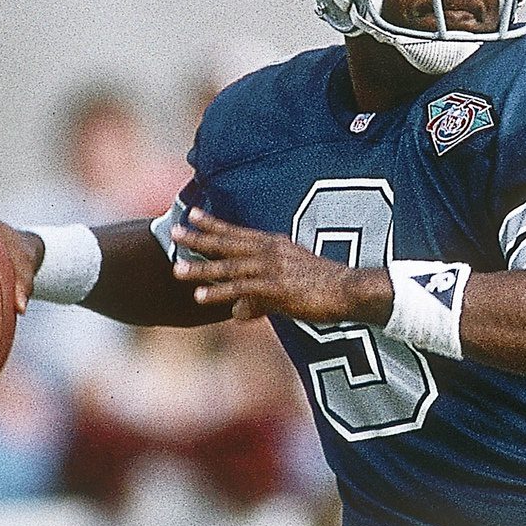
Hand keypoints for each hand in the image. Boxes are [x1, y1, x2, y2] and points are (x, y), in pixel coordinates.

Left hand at [171, 208, 391, 325]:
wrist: (351, 290)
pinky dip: (219, 293)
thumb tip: (237, 313)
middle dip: (199, 238)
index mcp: (275, 245)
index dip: (214, 223)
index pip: (239, 231)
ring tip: (177, 269)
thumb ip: (259, 298)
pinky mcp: (275, 289)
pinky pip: (241, 290)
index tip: (192, 213)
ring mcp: (272, 269)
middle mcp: (270, 252)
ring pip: (229, 267)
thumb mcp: (290, 287)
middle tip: (174, 232)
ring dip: (202, 268)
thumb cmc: (326, 288)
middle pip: (228, 244)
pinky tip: (200, 296)